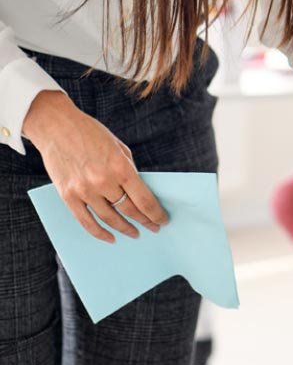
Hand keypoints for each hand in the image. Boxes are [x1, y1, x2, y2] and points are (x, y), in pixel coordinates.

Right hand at [23, 91, 169, 242]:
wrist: (57, 127)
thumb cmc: (91, 133)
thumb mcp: (119, 146)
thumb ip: (129, 169)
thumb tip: (139, 190)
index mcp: (120, 167)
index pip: (144, 199)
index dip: (155, 213)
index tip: (163, 220)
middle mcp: (103, 181)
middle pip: (129, 210)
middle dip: (145, 221)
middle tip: (153, 228)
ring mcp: (84, 190)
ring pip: (109, 219)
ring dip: (124, 229)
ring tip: (134, 233)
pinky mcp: (68, 196)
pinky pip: (86, 222)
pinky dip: (100, 233)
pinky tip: (111, 238)